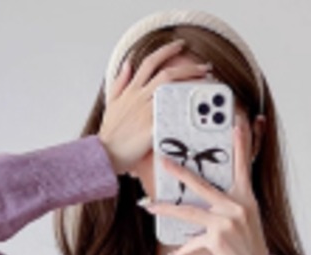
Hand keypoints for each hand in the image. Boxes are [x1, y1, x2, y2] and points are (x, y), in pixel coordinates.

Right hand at [98, 39, 213, 174]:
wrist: (105, 153)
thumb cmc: (110, 131)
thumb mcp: (111, 101)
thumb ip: (120, 81)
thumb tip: (128, 63)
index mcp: (132, 90)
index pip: (150, 62)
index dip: (166, 51)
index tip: (179, 45)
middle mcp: (140, 97)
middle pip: (167, 75)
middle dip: (188, 68)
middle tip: (204, 67)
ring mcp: (145, 113)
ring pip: (171, 92)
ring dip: (191, 86)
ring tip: (206, 85)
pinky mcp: (150, 130)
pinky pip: (170, 118)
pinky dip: (184, 114)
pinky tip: (199, 111)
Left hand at [140, 109, 269, 254]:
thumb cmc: (250, 246)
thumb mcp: (248, 219)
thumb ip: (231, 204)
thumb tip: (208, 199)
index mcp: (246, 198)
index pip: (243, 166)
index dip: (241, 144)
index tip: (237, 124)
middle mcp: (236, 206)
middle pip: (202, 185)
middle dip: (180, 172)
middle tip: (162, 161)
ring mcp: (225, 222)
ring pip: (189, 212)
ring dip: (167, 209)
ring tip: (150, 206)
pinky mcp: (217, 239)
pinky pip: (194, 242)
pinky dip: (184, 249)